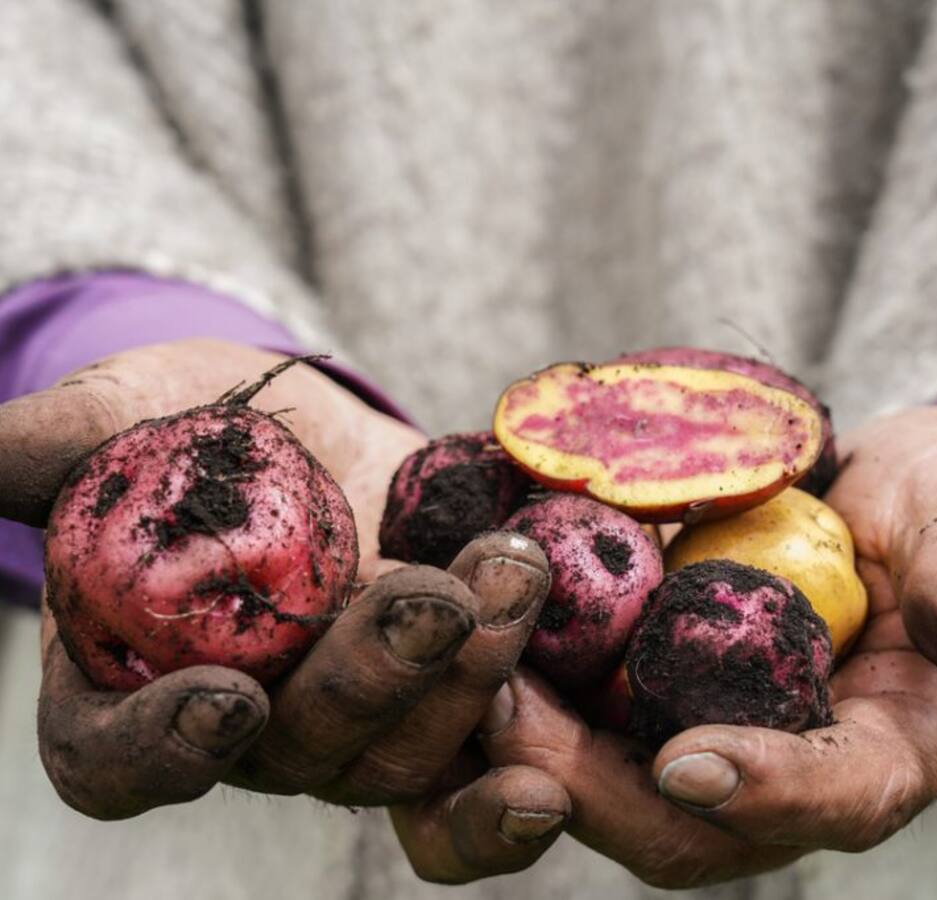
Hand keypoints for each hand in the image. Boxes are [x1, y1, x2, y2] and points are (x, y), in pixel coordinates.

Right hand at [1, 340, 568, 879]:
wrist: (319, 424)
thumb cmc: (201, 422)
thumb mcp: (122, 413)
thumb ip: (46, 450)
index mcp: (138, 682)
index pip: (117, 760)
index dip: (158, 748)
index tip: (224, 701)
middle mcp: (252, 728)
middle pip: (300, 753)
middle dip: (370, 679)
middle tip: (429, 598)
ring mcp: (357, 725)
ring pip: (402, 757)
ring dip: (466, 681)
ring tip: (511, 576)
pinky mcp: (443, 706)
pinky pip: (470, 790)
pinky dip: (504, 804)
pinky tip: (547, 779)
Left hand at [478, 406, 936, 886]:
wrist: (891, 501)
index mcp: (890, 750)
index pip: (839, 797)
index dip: (767, 792)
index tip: (687, 762)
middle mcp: (791, 769)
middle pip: (694, 827)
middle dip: (601, 791)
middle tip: (515, 724)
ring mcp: (717, 738)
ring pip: (617, 788)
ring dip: (537, 754)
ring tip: (469, 684)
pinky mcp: (660, 699)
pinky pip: (588, 721)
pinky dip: (531, 697)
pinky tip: (476, 641)